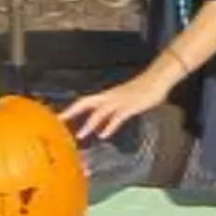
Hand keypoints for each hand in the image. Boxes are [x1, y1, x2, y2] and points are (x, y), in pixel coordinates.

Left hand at [58, 71, 176, 141]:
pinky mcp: (130, 106)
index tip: (58, 118)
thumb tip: (104, 122)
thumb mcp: (124, 99)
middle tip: (60, 121)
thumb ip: (113, 110)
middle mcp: (109, 97)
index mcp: (106, 96)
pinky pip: (117, 117)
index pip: (84, 101)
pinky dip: (109, 126)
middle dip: (72, 112)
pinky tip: (104, 134)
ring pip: (99, 112)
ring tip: (80, 135)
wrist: (157, 79)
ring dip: (89, 124)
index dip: (70, 109)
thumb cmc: (141, 89)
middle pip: (85, 102)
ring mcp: (119, 101)